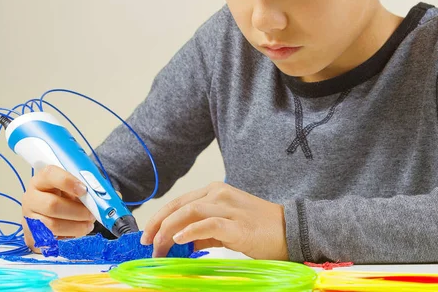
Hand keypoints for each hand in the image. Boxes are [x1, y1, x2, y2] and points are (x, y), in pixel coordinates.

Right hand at [21, 165, 95, 251]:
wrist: (49, 211)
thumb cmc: (64, 195)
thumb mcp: (73, 186)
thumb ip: (85, 189)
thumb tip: (104, 197)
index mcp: (41, 180)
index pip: (49, 175)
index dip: (68, 181)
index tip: (84, 190)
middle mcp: (31, 198)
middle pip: (52, 205)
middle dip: (77, 211)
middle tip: (92, 214)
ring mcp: (29, 218)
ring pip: (52, 225)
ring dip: (75, 227)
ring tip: (88, 224)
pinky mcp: (32, 236)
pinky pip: (51, 240)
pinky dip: (68, 237)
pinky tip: (77, 231)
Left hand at [140, 182, 287, 259]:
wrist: (290, 230)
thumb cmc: (259, 229)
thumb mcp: (226, 226)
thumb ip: (203, 231)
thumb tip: (180, 242)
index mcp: (215, 191)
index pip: (179, 202)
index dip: (160, 217)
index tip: (147, 235)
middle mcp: (219, 194)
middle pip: (180, 206)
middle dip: (159, 225)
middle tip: (148, 244)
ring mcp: (229, 207)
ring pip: (189, 212)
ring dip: (169, 230)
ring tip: (160, 247)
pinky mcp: (238, 224)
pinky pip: (209, 224)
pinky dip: (191, 231)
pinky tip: (179, 240)